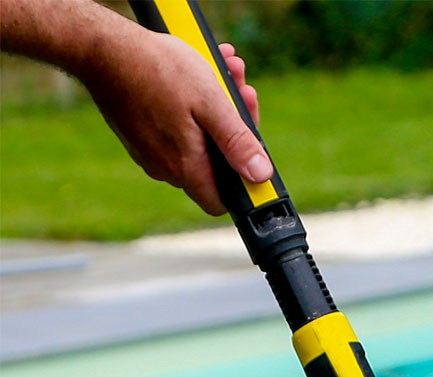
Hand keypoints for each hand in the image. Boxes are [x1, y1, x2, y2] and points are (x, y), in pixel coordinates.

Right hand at [80, 30, 272, 215]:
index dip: (243, 180)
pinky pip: (175, 129)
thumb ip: (237, 142)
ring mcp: (149, 153)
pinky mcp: (139, 135)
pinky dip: (190, 107)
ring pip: (196, 141)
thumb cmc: (154, 69)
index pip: (223, 201)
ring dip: (216, 109)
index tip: (252, 150)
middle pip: (214, 164)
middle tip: (242, 91)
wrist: (99, 46)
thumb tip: (260, 175)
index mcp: (185, 169)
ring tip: (224, 70)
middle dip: (235, 128)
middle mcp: (165, 168)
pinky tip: (196, 76)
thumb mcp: (209, 103)